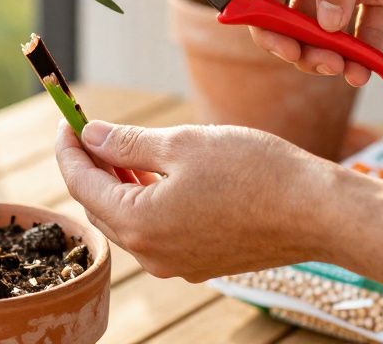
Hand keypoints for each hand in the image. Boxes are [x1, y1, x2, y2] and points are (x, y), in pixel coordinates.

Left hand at [55, 120, 340, 281]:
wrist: (316, 211)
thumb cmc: (253, 171)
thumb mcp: (181, 144)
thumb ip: (127, 143)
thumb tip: (89, 136)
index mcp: (138, 223)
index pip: (81, 183)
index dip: (69, 148)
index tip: (66, 119)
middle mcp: (151, 253)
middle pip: (100, 206)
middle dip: (90, 166)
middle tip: (90, 128)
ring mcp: (176, 263)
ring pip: (129, 219)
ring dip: (119, 183)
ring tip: (122, 146)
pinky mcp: (200, 262)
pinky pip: (157, 230)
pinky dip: (147, 200)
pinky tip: (157, 174)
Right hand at [253, 0, 382, 85]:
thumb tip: (325, 22)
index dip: (265, 8)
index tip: (274, 39)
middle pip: (298, 8)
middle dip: (302, 40)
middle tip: (314, 61)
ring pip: (330, 27)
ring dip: (332, 52)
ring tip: (344, 69)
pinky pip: (367, 32)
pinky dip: (365, 53)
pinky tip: (367, 68)